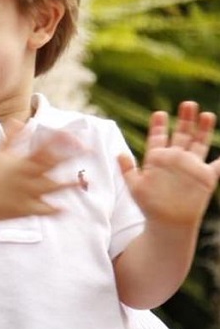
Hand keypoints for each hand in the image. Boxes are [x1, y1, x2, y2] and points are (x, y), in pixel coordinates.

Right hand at [0, 124, 82, 222]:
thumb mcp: (0, 155)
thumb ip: (11, 138)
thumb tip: (17, 120)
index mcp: (20, 162)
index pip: (42, 148)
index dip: (57, 140)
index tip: (71, 134)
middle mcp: (25, 176)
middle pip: (50, 164)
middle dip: (68, 156)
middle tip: (87, 149)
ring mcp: (26, 194)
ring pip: (49, 188)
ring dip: (65, 184)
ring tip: (79, 182)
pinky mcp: (26, 209)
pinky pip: (42, 210)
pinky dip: (53, 210)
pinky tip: (65, 209)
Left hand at [118, 101, 219, 226]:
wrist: (167, 224)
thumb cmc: (148, 205)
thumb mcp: (134, 186)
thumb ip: (127, 169)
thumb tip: (118, 153)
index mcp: (157, 158)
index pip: (158, 137)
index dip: (158, 125)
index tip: (159, 113)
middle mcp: (175, 159)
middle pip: (181, 134)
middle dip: (185, 119)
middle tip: (187, 104)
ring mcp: (191, 167)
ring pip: (199, 143)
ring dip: (203, 129)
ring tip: (206, 114)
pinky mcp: (205, 178)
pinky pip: (217, 166)